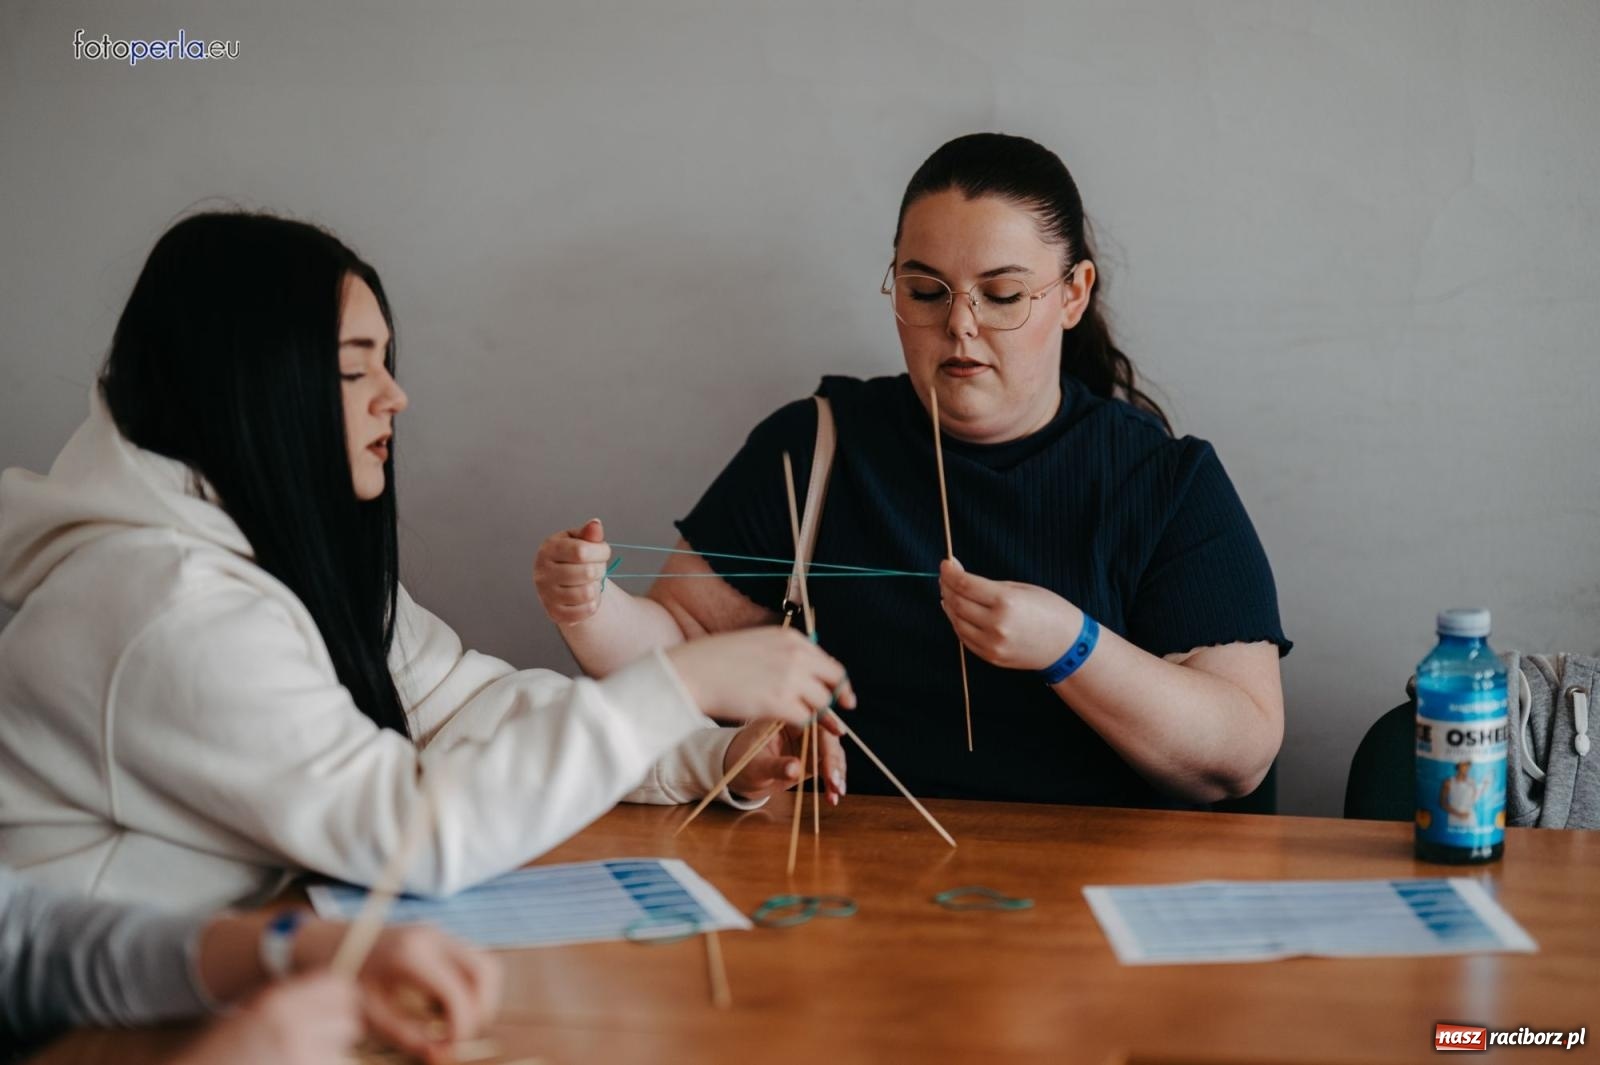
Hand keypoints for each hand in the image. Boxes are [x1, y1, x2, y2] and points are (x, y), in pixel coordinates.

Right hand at [173, 973, 360, 1064]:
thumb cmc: (216, 1055)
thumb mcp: (248, 1015)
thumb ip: (291, 1002)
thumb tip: (337, 993)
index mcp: (277, 1003)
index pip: (339, 988)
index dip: (338, 1000)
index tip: (332, 1010)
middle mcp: (292, 1028)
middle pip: (349, 1022)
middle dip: (336, 1033)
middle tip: (314, 1043)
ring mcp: (301, 1059)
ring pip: (343, 1055)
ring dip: (328, 1059)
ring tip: (297, 1060)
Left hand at [293, 923, 502, 1063]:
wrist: (332, 942)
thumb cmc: (347, 980)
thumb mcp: (371, 1013)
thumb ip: (407, 1036)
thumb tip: (441, 1057)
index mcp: (411, 956)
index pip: (457, 993)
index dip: (463, 1026)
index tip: (452, 1047)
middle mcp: (433, 937)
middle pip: (485, 972)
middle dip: (483, 1009)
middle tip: (463, 1035)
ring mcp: (440, 932)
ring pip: (486, 963)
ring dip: (482, 995)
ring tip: (458, 1020)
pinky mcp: (441, 935)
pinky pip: (474, 959)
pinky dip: (472, 985)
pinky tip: (448, 1004)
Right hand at [534, 518, 610, 623]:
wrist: (564, 584)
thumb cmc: (574, 558)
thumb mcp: (581, 540)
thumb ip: (589, 533)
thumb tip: (595, 525)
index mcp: (548, 549)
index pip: (581, 551)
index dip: (601, 552)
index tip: (604, 552)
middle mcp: (542, 572)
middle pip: (587, 573)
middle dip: (600, 570)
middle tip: (596, 569)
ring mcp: (546, 594)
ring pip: (587, 594)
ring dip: (596, 588)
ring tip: (590, 582)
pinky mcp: (554, 613)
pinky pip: (585, 611)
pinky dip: (592, 605)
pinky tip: (587, 598)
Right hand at [666, 627, 855, 727]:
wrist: (692, 671)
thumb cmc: (716, 659)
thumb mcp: (757, 642)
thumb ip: (783, 653)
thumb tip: (804, 668)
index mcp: (791, 638)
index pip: (828, 662)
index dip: (838, 683)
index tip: (842, 697)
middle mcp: (797, 655)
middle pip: (833, 682)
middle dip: (836, 701)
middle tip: (836, 720)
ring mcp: (790, 678)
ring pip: (821, 703)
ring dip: (813, 715)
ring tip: (799, 721)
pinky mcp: (780, 702)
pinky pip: (805, 719)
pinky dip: (800, 726)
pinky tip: (789, 727)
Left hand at [724, 717, 847, 803]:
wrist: (741, 773)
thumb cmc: (743, 761)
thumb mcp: (755, 765)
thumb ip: (775, 766)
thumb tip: (795, 768)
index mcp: (786, 717)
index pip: (812, 713)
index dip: (829, 720)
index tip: (838, 732)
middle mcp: (802, 726)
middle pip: (827, 736)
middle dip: (834, 758)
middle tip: (835, 781)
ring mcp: (810, 743)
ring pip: (832, 753)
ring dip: (837, 772)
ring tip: (835, 793)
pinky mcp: (813, 759)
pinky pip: (829, 767)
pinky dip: (833, 781)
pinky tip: (832, 797)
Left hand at [939, 558, 1082, 671]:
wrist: (1066, 646)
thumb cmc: (1050, 611)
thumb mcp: (1022, 589)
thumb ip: (988, 585)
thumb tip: (960, 576)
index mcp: (1006, 601)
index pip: (965, 585)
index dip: (950, 573)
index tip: (946, 563)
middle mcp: (996, 624)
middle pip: (957, 603)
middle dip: (947, 587)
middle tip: (945, 577)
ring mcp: (992, 643)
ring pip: (957, 622)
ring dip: (949, 605)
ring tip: (948, 593)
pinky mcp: (991, 656)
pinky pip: (965, 637)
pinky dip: (957, 623)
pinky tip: (957, 612)